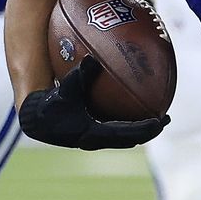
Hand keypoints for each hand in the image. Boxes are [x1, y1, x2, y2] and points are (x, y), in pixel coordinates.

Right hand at [17, 55, 168, 149]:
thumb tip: (93, 59)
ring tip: (158, 116)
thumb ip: (80, 76)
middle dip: (149, 130)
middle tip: (165, 117)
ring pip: (125, 136)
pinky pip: (116, 129)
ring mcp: (95, 139)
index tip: (160, 121)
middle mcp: (97, 140)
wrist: (35, 121)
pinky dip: (129, 121)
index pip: (127, 134)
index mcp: (93, 134)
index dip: (146, 129)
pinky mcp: (92, 134)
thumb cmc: (49, 104)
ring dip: (141, 128)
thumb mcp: (66, 89)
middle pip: (131, 139)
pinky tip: (136, 107)